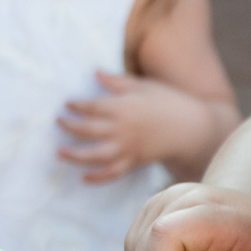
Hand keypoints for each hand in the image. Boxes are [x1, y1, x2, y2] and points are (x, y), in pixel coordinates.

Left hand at [57, 71, 207, 183]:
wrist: (191, 128)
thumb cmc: (168, 101)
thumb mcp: (144, 86)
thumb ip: (117, 82)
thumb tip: (95, 73)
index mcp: (125, 108)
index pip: (92, 107)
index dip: (76, 106)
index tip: (67, 104)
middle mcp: (123, 130)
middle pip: (88, 130)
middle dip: (70, 127)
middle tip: (58, 122)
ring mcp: (128, 148)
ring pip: (95, 155)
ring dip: (75, 156)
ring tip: (59, 152)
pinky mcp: (134, 162)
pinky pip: (112, 173)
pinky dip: (97, 177)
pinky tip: (83, 177)